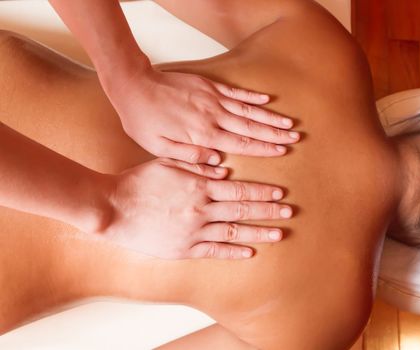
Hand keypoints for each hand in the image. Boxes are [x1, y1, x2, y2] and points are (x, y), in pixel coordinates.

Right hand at [101, 158, 291, 259]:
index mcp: (199, 185)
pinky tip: (249, 252)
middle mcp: (201, 208)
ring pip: (234, 231)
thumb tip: (223, 169)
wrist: (112, 208)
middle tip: (288, 211)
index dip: (261, 191)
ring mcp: (194, 231)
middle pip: (243, 209)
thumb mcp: (168, 163)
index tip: (279, 193)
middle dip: (269, 210)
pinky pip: (214, 251)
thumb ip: (197, 165)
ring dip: (259, 232)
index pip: (239, 189)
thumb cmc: (138, 182)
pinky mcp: (184, 249)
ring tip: (279, 233)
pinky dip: (233, 251)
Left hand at [106, 67, 299, 163]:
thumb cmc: (144, 121)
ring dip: (270, 117)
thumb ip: (190, 157)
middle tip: (294, 138)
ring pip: (248, 110)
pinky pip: (236, 92)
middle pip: (250, 127)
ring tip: (289, 123)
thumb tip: (217, 163)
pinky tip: (267, 101)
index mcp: (203, 135)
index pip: (240, 144)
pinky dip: (252, 97)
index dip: (263, 148)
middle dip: (274, 134)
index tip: (282, 151)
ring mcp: (213, 99)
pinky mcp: (208, 86)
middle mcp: (213, 117)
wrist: (134, 86)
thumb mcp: (160, 148)